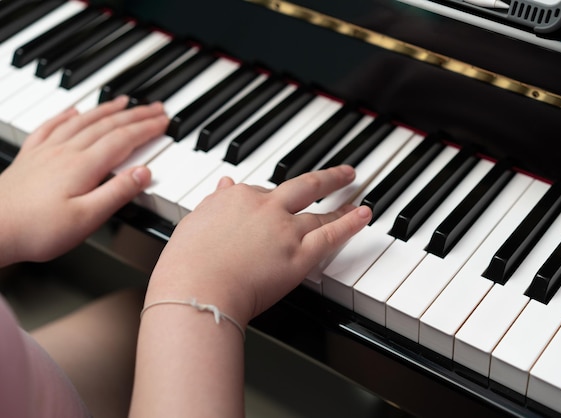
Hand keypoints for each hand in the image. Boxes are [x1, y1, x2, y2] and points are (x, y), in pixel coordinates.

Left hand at [0, 96, 167, 265]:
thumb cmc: (36, 229)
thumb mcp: (86, 219)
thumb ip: (117, 193)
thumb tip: (144, 173)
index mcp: (83, 166)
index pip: (123, 140)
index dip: (147, 129)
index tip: (164, 122)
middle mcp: (66, 152)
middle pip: (107, 125)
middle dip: (135, 115)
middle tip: (154, 107)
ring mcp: (46, 151)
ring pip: (82, 121)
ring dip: (106, 109)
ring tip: (122, 101)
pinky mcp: (30, 157)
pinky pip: (51, 126)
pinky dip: (66, 115)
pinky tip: (72, 111)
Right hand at [146, 165, 371, 325]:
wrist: (196, 289)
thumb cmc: (187, 264)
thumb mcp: (194, 220)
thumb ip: (215, 201)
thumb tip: (224, 183)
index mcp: (238, 197)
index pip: (266, 193)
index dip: (278, 200)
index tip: (286, 202)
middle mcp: (266, 207)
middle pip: (304, 187)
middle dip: (328, 179)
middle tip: (344, 174)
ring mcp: (285, 229)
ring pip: (320, 213)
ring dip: (342, 204)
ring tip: (357, 201)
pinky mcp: (299, 254)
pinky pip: (331, 235)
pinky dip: (351, 223)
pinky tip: (364, 215)